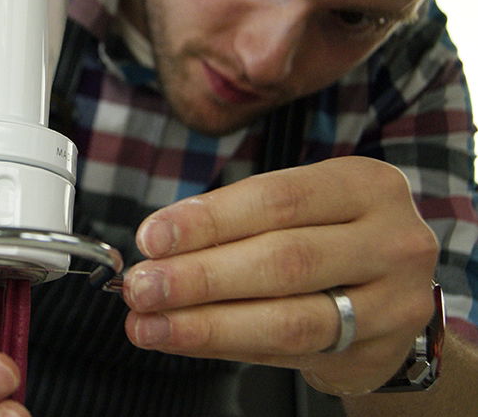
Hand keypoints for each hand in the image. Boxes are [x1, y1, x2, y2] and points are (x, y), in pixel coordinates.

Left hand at [121, 156, 438, 394]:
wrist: (391, 296)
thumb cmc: (326, 237)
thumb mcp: (297, 211)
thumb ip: (234, 225)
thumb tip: (156, 247)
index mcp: (364, 184)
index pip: (276, 199)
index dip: (208, 220)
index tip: (151, 238)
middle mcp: (390, 239)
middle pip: (282, 259)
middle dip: (199, 276)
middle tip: (142, 287)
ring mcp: (394, 301)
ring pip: (288, 318)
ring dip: (205, 322)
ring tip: (151, 323)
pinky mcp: (378, 351)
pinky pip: (290, 352)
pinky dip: (226, 344)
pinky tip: (184, 338)